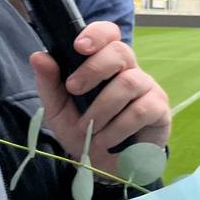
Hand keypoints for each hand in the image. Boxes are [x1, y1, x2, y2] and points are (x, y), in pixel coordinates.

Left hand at [29, 21, 169, 172]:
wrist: (106, 165)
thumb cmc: (86, 132)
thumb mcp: (59, 111)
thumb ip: (50, 84)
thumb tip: (39, 56)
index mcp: (107, 65)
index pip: (109, 35)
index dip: (98, 34)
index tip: (79, 47)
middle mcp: (130, 71)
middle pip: (121, 51)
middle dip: (94, 68)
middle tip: (74, 89)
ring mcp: (148, 89)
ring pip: (129, 83)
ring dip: (102, 108)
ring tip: (89, 129)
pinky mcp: (159, 109)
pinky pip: (140, 110)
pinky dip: (117, 128)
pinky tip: (106, 140)